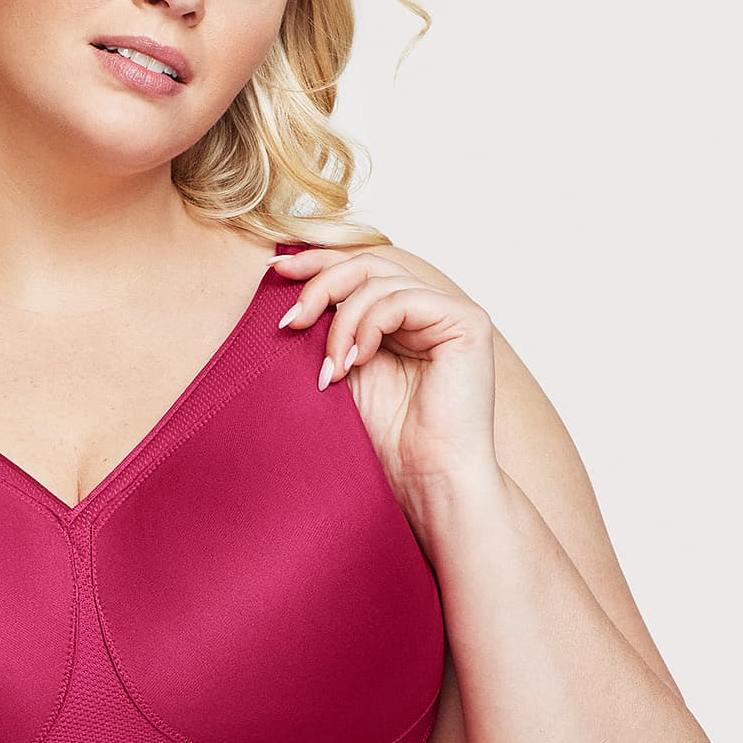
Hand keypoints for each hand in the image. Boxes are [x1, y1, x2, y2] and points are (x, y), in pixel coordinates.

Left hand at [270, 243, 503, 505]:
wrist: (426, 481)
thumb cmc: (386, 442)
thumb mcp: (340, 374)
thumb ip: (325, 333)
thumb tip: (286, 293)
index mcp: (398, 320)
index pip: (358, 270)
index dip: (316, 262)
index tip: (276, 269)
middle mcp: (426, 310)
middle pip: (367, 264)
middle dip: (320, 287)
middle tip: (291, 323)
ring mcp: (448, 314)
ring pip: (379, 281)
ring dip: (341, 324)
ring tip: (332, 371)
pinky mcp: (466, 322)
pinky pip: (401, 300)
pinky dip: (369, 326)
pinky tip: (359, 362)